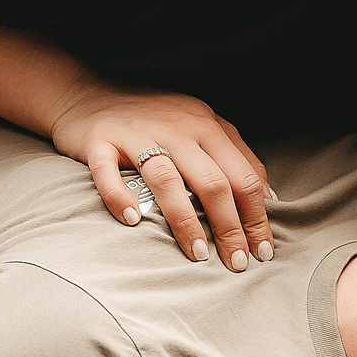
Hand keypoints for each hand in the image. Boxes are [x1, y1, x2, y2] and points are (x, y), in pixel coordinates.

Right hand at [48, 83, 273, 269]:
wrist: (88, 94)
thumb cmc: (153, 117)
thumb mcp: (201, 125)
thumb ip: (236, 154)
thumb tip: (268, 196)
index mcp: (206, 125)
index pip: (243, 176)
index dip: (257, 216)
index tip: (262, 250)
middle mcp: (176, 128)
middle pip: (213, 182)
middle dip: (230, 227)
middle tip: (237, 262)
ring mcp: (137, 134)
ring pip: (168, 180)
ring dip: (186, 222)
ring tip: (198, 255)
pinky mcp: (100, 142)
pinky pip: (108, 172)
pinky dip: (119, 197)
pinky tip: (132, 221)